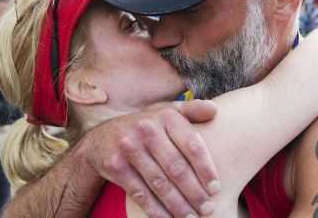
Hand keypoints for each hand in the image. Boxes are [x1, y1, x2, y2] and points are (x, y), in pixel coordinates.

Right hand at [81, 100, 219, 217]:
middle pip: (176, 167)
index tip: (216, 188)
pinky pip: (140, 193)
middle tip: (208, 208)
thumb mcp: (167, 111)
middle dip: (194, 192)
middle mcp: (147, 129)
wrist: (101, 137)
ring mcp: (129, 147)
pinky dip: (156, 209)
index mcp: (166, 115)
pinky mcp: (116, 166)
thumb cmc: (146, 125)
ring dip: (178, 204)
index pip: (192, 144)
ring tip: (192, 217)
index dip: (206, 169)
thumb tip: (215, 110)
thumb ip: (192, 109)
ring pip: (159, 183)